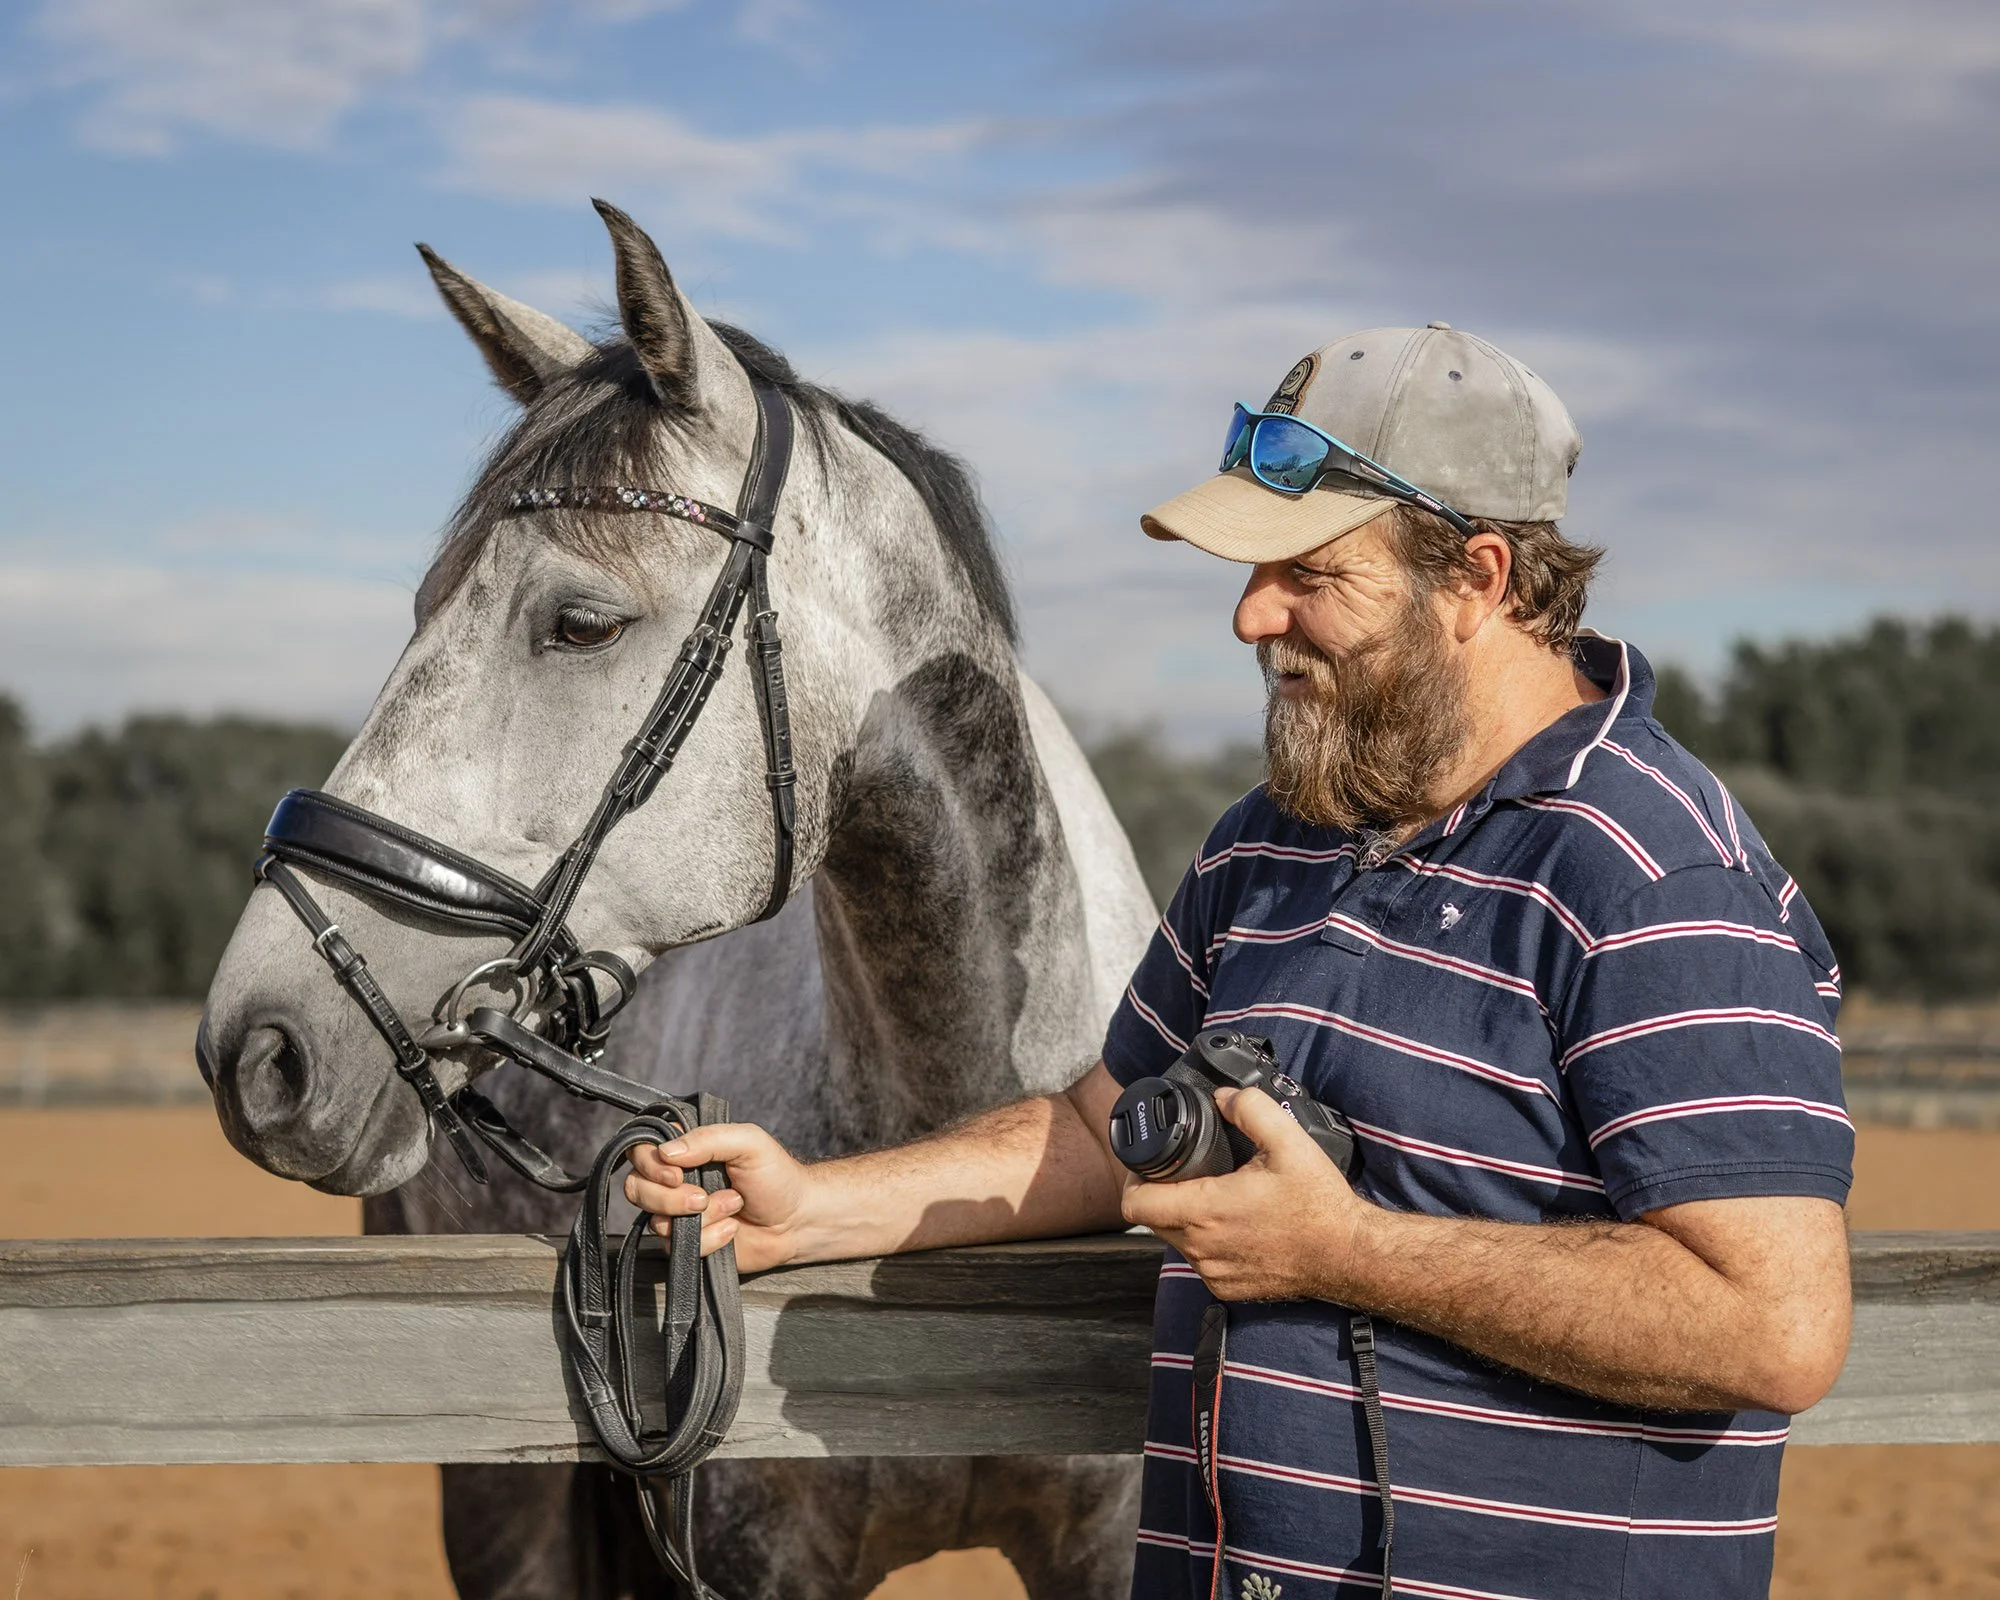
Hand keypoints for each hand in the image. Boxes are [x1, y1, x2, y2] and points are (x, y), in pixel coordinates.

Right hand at [624, 1121, 811, 1272]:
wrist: (796, 1221)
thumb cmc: (776, 1176)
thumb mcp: (749, 1142)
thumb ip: (708, 1138)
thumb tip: (666, 1151)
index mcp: (686, 1150)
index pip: (641, 1151)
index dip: (650, 1164)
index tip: (677, 1173)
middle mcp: (676, 1180)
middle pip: (637, 1188)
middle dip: (671, 1198)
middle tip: (703, 1197)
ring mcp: (679, 1213)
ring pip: (656, 1220)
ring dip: (700, 1217)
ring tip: (732, 1207)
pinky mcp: (688, 1243)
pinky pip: (677, 1246)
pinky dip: (709, 1239)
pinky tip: (732, 1229)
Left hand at [1119, 1086, 1368, 1301]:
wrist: (1348, 1255)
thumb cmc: (1319, 1204)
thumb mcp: (1288, 1141)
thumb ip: (1250, 1108)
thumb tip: (1223, 1097)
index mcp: (1206, 1211)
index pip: (1135, 1204)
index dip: (1132, 1179)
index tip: (1146, 1164)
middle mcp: (1202, 1248)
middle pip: (1152, 1220)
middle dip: (1159, 1194)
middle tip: (1183, 1172)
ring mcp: (1214, 1272)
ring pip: (1176, 1241)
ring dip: (1183, 1218)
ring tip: (1211, 1195)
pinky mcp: (1228, 1288)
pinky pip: (1200, 1261)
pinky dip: (1206, 1241)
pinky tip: (1231, 1224)